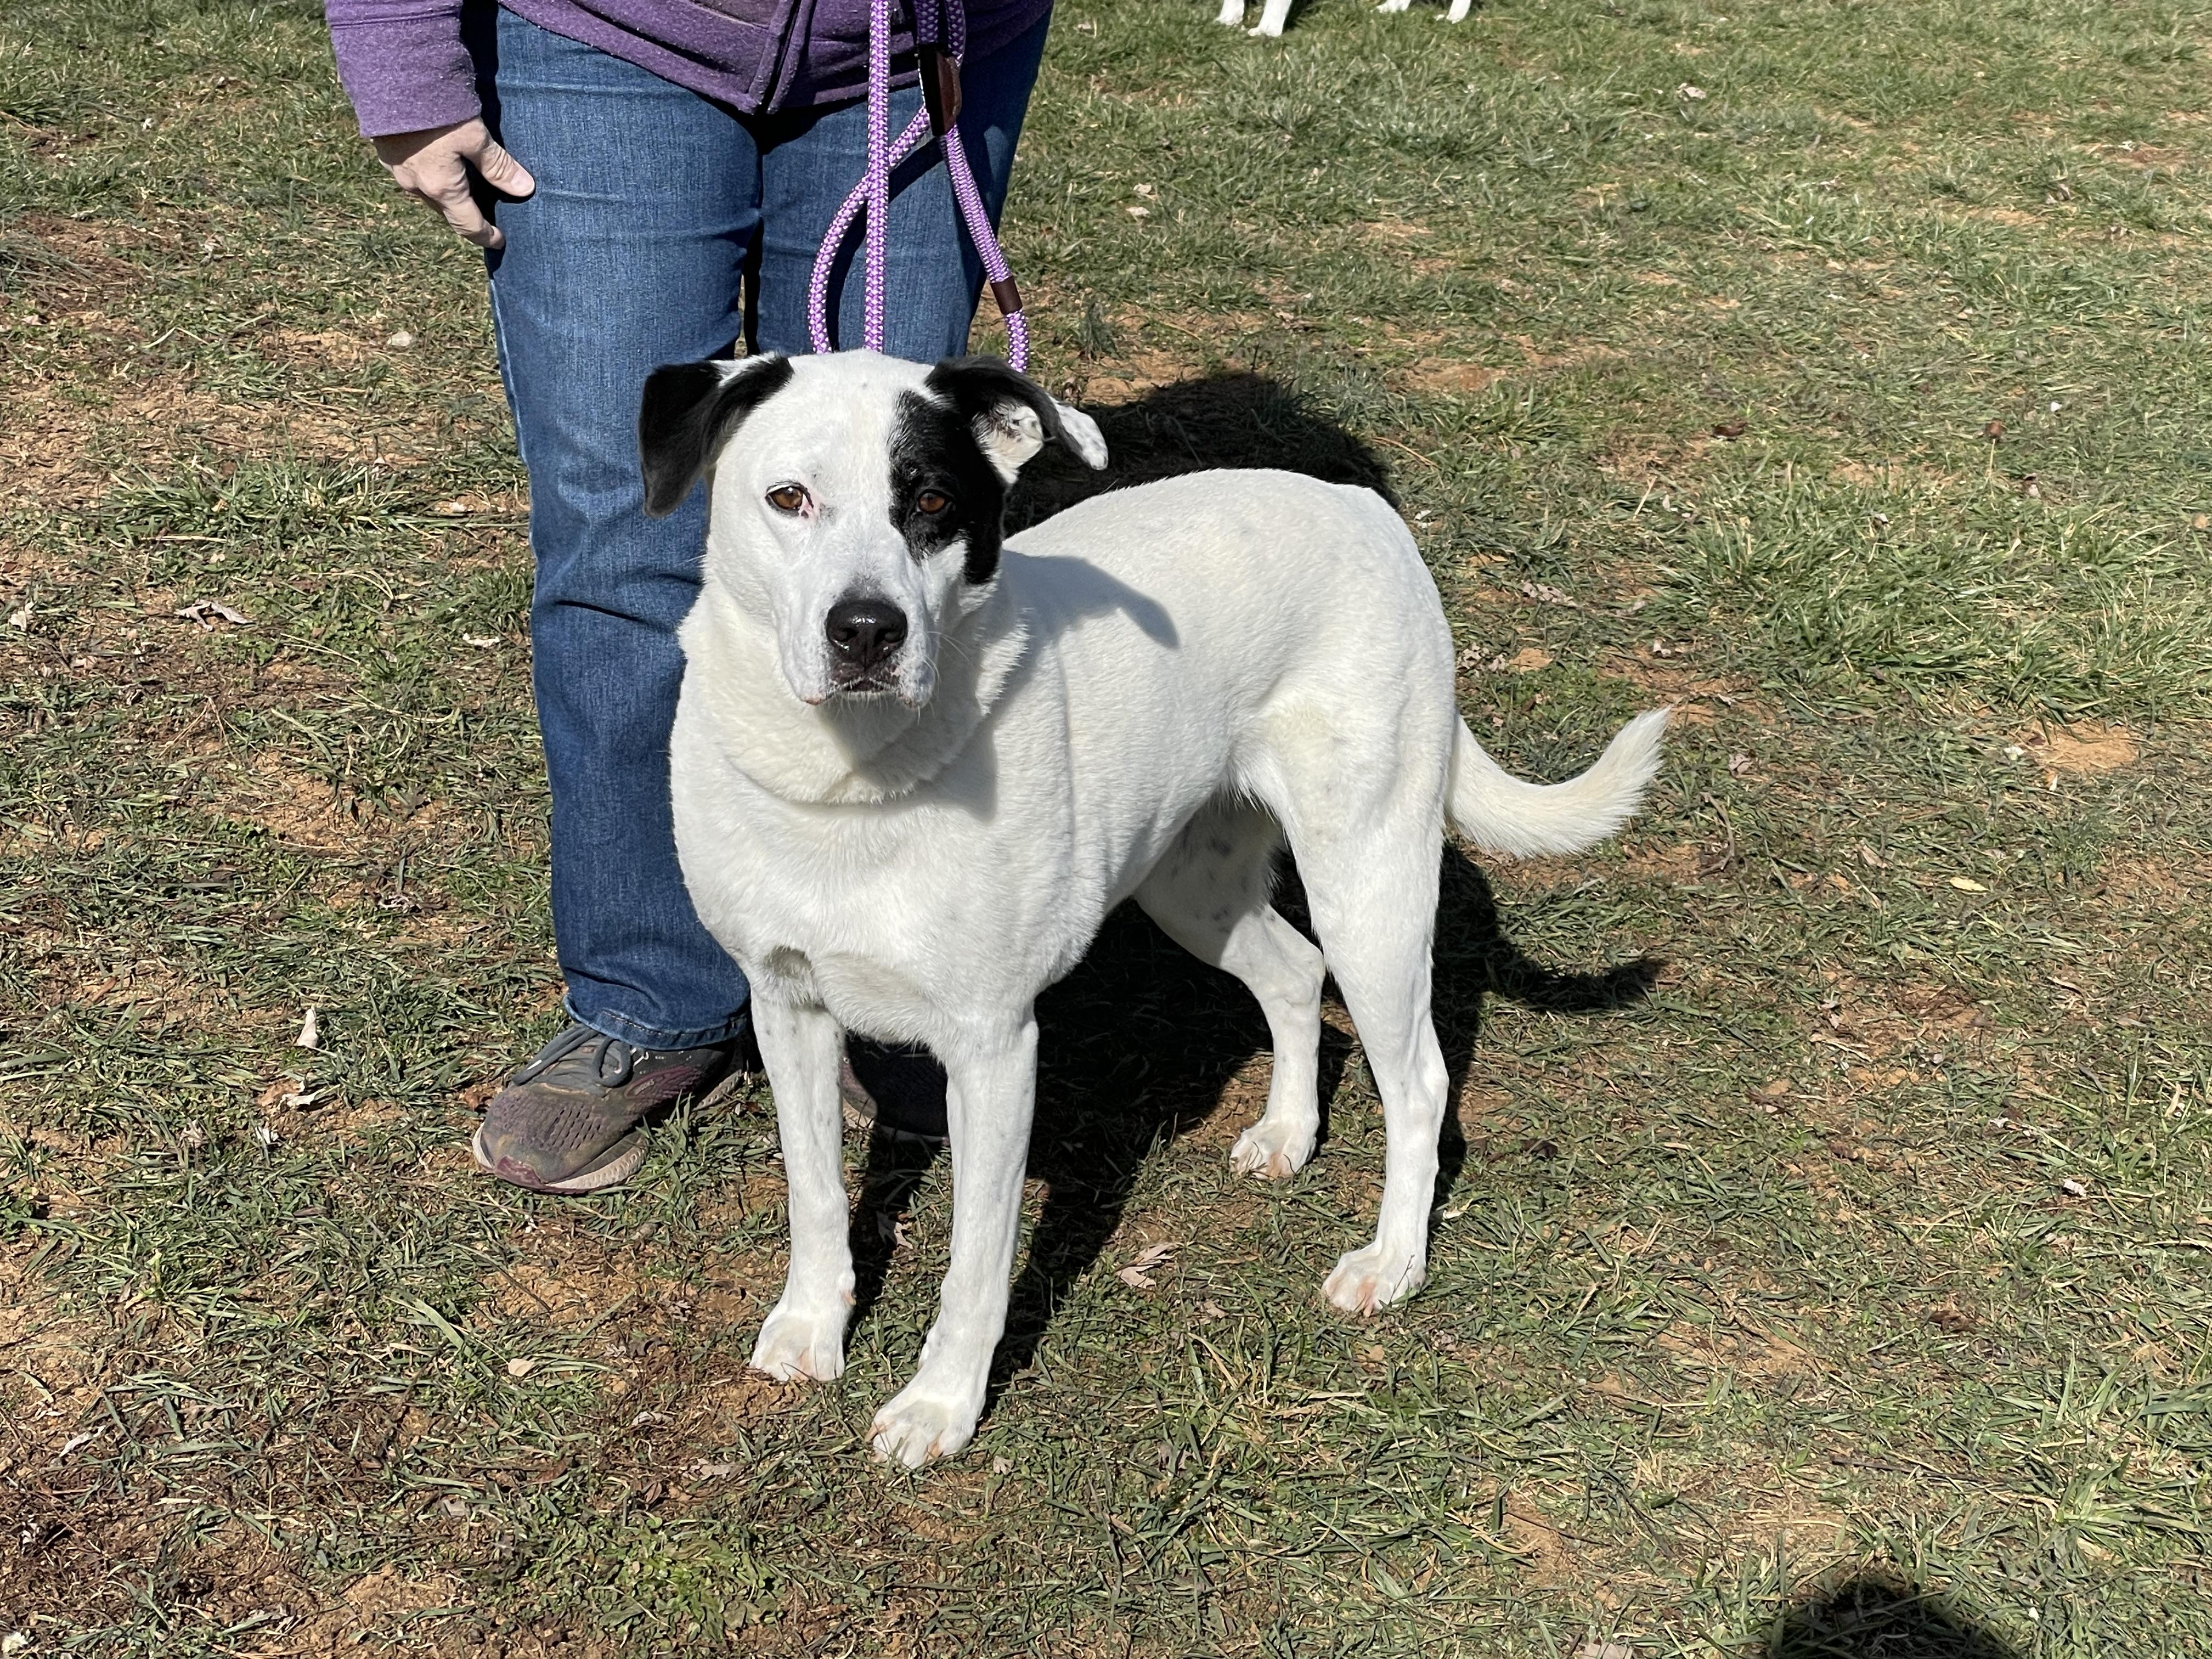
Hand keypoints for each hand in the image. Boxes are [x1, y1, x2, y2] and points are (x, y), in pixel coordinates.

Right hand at [371, 118, 535, 249]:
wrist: (388, 76)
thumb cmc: (435, 108)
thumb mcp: (475, 136)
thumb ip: (498, 165)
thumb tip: (525, 189)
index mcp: (441, 188)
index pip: (467, 225)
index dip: (485, 235)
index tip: (498, 240)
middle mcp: (415, 186)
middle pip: (446, 211)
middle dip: (465, 217)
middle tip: (484, 215)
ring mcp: (396, 169)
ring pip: (427, 193)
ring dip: (446, 196)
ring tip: (464, 189)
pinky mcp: (385, 150)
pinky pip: (411, 174)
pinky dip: (429, 177)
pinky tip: (438, 163)